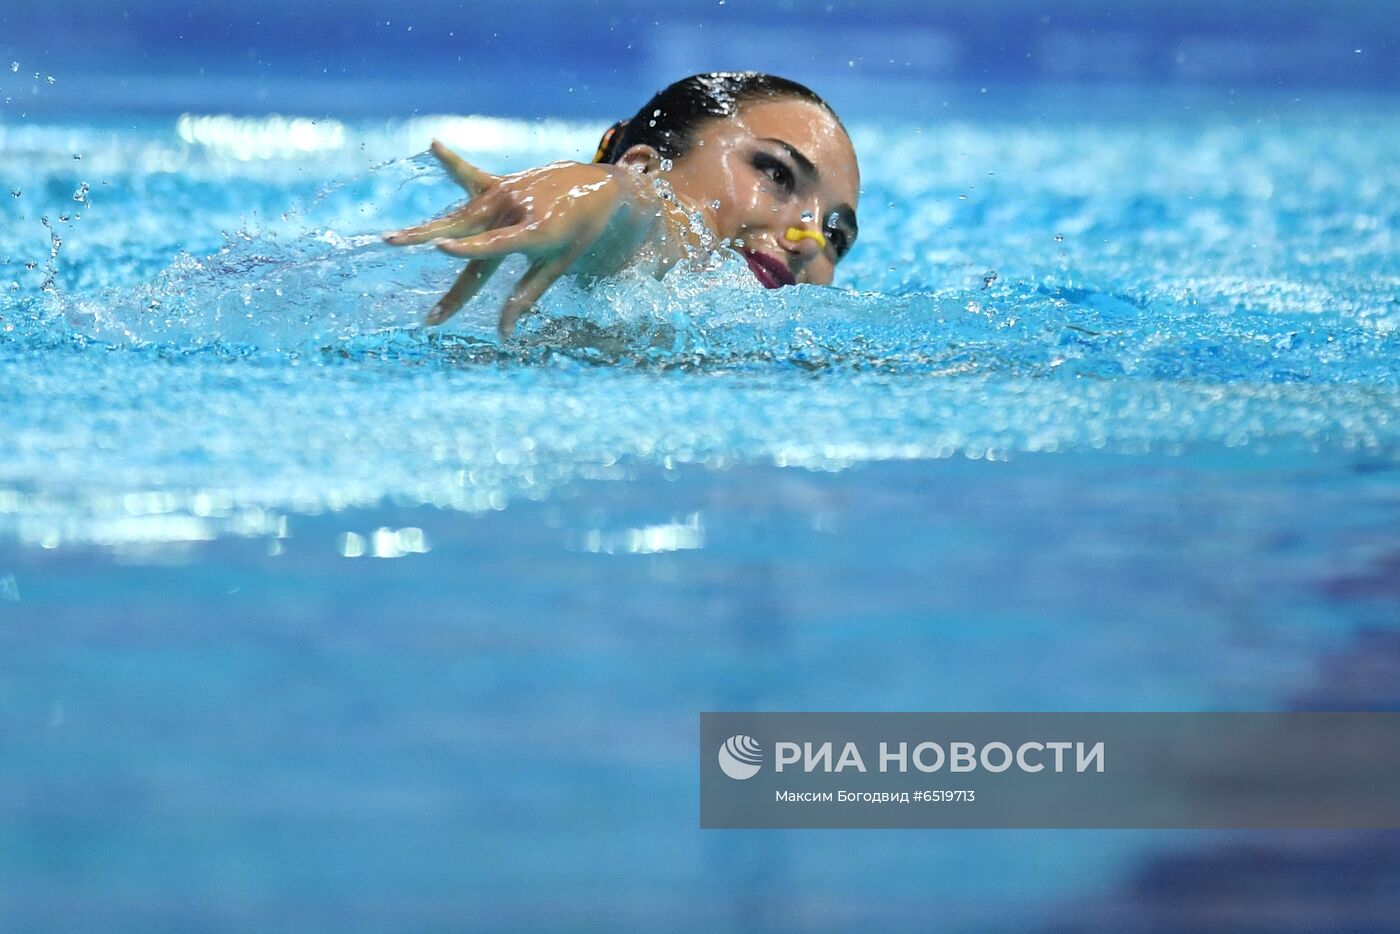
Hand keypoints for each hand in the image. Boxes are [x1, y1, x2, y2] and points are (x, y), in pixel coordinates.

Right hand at [385, 140, 645, 338]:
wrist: (599, 187)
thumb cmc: (579, 234)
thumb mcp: (559, 265)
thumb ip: (527, 295)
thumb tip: (503, 333)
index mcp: (535, 232)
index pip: (493, 245)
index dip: (467, 248)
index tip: (439, 247)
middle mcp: (515, 210)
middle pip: (466, 235)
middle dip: (430, 248)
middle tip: (396, 250)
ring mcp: (505, 193)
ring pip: (460, 216)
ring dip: (425, 230)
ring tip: (391, 240)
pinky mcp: (500, 183)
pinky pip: (471, 175)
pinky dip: (452, 163)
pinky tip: (434, 145)